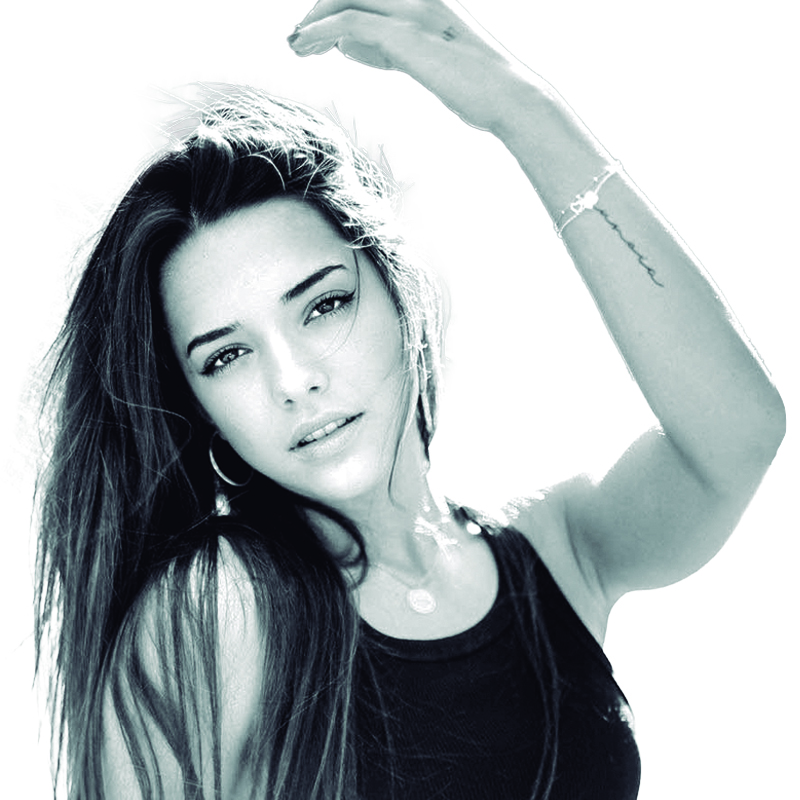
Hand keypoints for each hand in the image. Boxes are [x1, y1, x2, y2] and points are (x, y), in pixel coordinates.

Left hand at [288, 0, 530, 131]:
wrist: (512, 99)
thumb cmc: (478, 89)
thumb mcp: (426, 62)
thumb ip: (388, 49)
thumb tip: (349, 46)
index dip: (336, 9)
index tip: (314, 33)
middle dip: (319, 12)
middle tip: (297, 39)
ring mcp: (412, 10)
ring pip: (344, 2)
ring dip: (313, 23)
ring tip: (294, 45)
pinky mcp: (405, 33)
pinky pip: (349, 23)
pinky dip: (320, 32)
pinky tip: (305, 45)